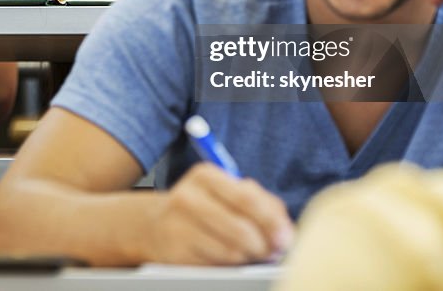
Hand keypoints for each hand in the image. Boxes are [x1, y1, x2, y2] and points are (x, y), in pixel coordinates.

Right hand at [144, 163, 293, 264]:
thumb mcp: (228, 192)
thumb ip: (262, 203)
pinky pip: (216, 266)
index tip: (286, 238)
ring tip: (250, 253)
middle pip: (241, 230)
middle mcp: (187, 197)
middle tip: (272, 252)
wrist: (156, 225)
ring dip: (248, 257)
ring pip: (231, 252)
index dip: (272, 222)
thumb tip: (285, 231)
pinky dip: (229, 266)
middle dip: (264, 246)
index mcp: (205, 175)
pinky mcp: (175, 253)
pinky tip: (228, 259)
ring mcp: (177, 226)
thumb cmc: (204, 207)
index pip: (247, 199)